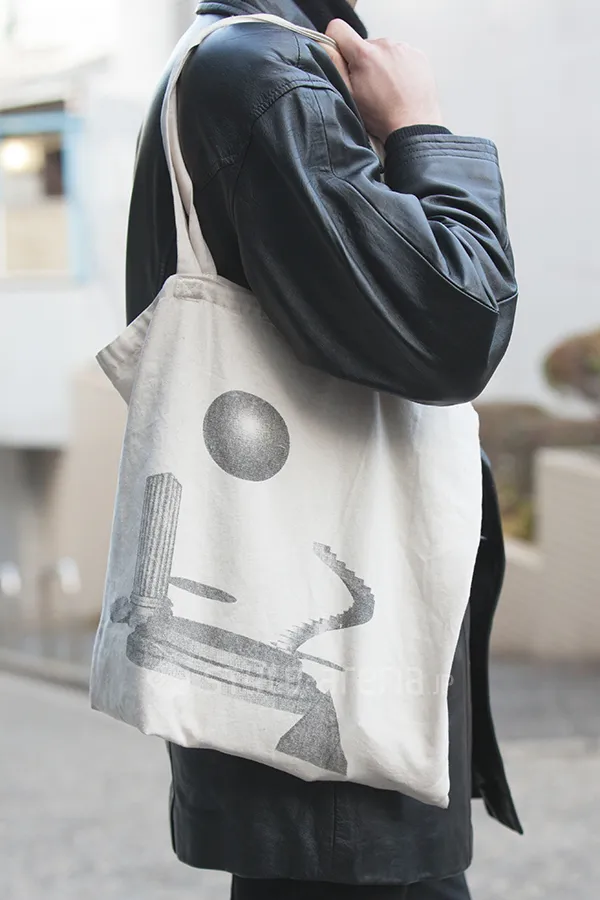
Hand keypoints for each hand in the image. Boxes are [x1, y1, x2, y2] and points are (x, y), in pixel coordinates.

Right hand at [325, 20, 443, 142]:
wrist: (414, 127)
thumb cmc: (382, 117)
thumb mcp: (349, 96)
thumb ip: (334, 65)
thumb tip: (325, 44)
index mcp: (364, 54)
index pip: (338, 29)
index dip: (335, 43)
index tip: (341, 59)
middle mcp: (384, 45)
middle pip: (363, 44)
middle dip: (363, 62)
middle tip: (369, 88)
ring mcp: (403, 48)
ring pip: (383, 51)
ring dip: (381, 65)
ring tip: (387, 90)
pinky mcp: (417, 55)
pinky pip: (401, 55)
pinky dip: (398, 68)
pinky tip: (400, 87)